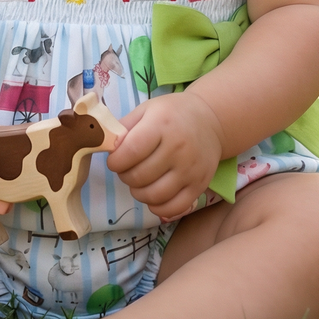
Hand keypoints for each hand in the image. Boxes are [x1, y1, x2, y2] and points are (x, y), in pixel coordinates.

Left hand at [105, 90, 225, 220]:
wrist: (210, 120)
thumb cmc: (172, 114)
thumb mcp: (146, 110)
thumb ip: (124, 128)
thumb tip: (107, 148)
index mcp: (162, 124)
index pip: (131, 151)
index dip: (116, 161)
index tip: (114, 161)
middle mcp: (178, 148)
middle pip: (140, 176)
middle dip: (125, 176)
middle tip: (126, 169)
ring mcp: (190, 169)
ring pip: (154, 195)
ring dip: (138, 193)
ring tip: (138, 182)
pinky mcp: (200, 185)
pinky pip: (174, 207)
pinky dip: (157, 207)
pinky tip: (152, 196)